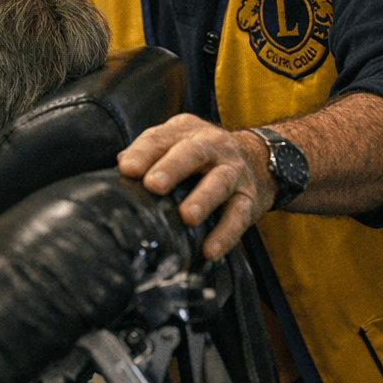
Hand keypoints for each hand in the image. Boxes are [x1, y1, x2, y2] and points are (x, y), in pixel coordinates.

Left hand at [116, 113, 273, 261]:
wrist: (261, 158)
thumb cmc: (203, 155)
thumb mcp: (175, 142)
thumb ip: (147, 153)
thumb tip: (121, 166)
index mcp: (185, 132)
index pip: (160, 138)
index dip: (143, 153)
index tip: (127, 169)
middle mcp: (212, 147)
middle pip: (192, 153)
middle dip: (172, 168)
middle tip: (154, 185)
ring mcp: (233, 171)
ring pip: (219, 182)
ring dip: (203, 199)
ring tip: (187, 216)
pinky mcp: (249, 198)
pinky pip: (239, 216)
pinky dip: (225, 235)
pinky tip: (209, 250)